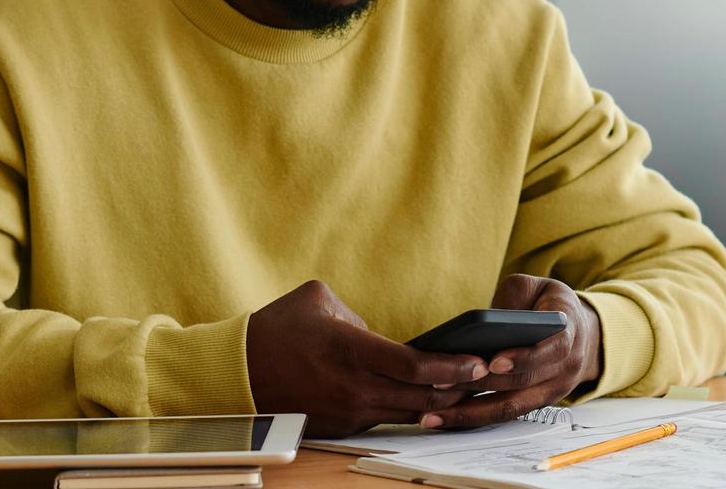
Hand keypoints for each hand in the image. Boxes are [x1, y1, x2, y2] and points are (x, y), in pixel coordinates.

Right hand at [246, 280, 490, 436]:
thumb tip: (382, 335)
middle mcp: (353, 387)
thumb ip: (358, 314)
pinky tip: (431, 400)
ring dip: (440, 403)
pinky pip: (385, 418)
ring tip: (470, 390)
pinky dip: (410, 410)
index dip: (453, 367)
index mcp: (350, 350)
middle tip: (489, 379)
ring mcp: (348, 411)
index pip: (415, 366)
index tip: (480, 362)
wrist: (237, 372)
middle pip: (422, 397)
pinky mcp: (342, 426)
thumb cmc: (278, 328)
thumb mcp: (318, 299)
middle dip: (460, 389)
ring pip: (409, 413)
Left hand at [423, 275, 603, 429]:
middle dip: (480, 385)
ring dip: (471, 413)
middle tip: (441, 384)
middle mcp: (567, 367)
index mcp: (570, 332)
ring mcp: (554, 391)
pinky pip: (506, 414)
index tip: (493, 362)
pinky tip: (445, 418)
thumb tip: (484, 322)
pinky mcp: (537, 404)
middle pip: (523, 383)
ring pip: (512, 407)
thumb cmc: (549, 304)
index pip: (551, 349)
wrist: (583, 332)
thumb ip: (512, 298)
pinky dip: (475, 418)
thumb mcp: (534, 286)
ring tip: (433, 414)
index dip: (523, 357)